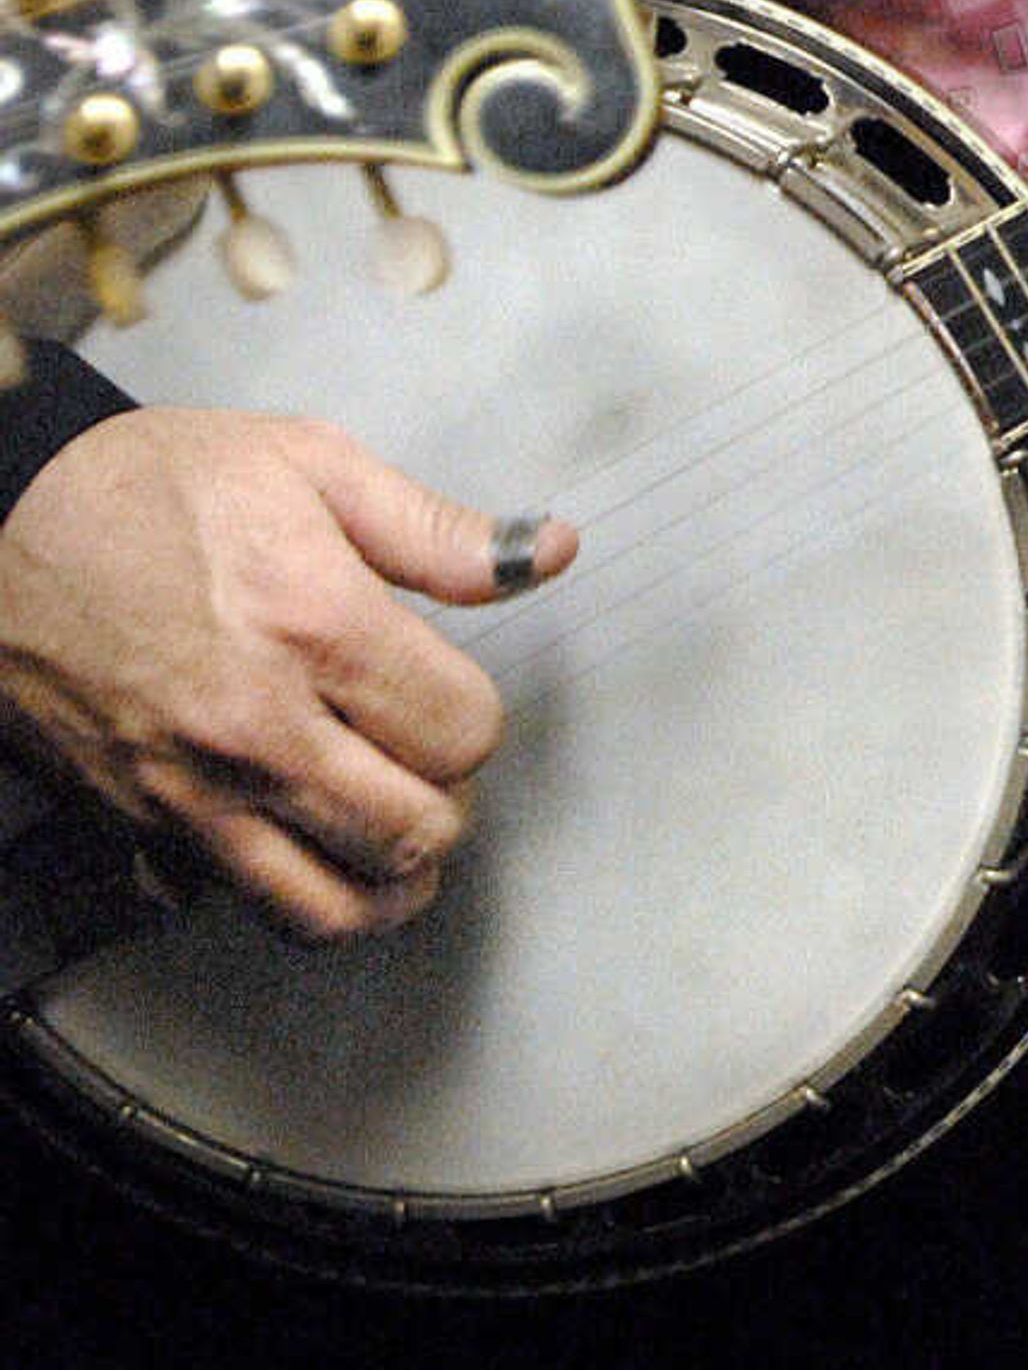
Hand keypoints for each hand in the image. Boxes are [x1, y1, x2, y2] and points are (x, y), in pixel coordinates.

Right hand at [0, 407, 576, 941]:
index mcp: (314, 626)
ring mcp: (191, 790)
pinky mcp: (137, 826)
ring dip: (385, 878)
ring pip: (332, 905)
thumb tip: (547, 551)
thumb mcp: (307, 462)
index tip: (445, 692)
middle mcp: (256, 726)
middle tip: (423, 764)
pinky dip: (295, 898)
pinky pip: (241, 907)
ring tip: (391, 832)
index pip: (462, 733)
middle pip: (413, 830)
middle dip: (443, 802)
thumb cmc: (145, 489)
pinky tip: (309, 847)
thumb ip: (436, 529)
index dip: (475, 718)